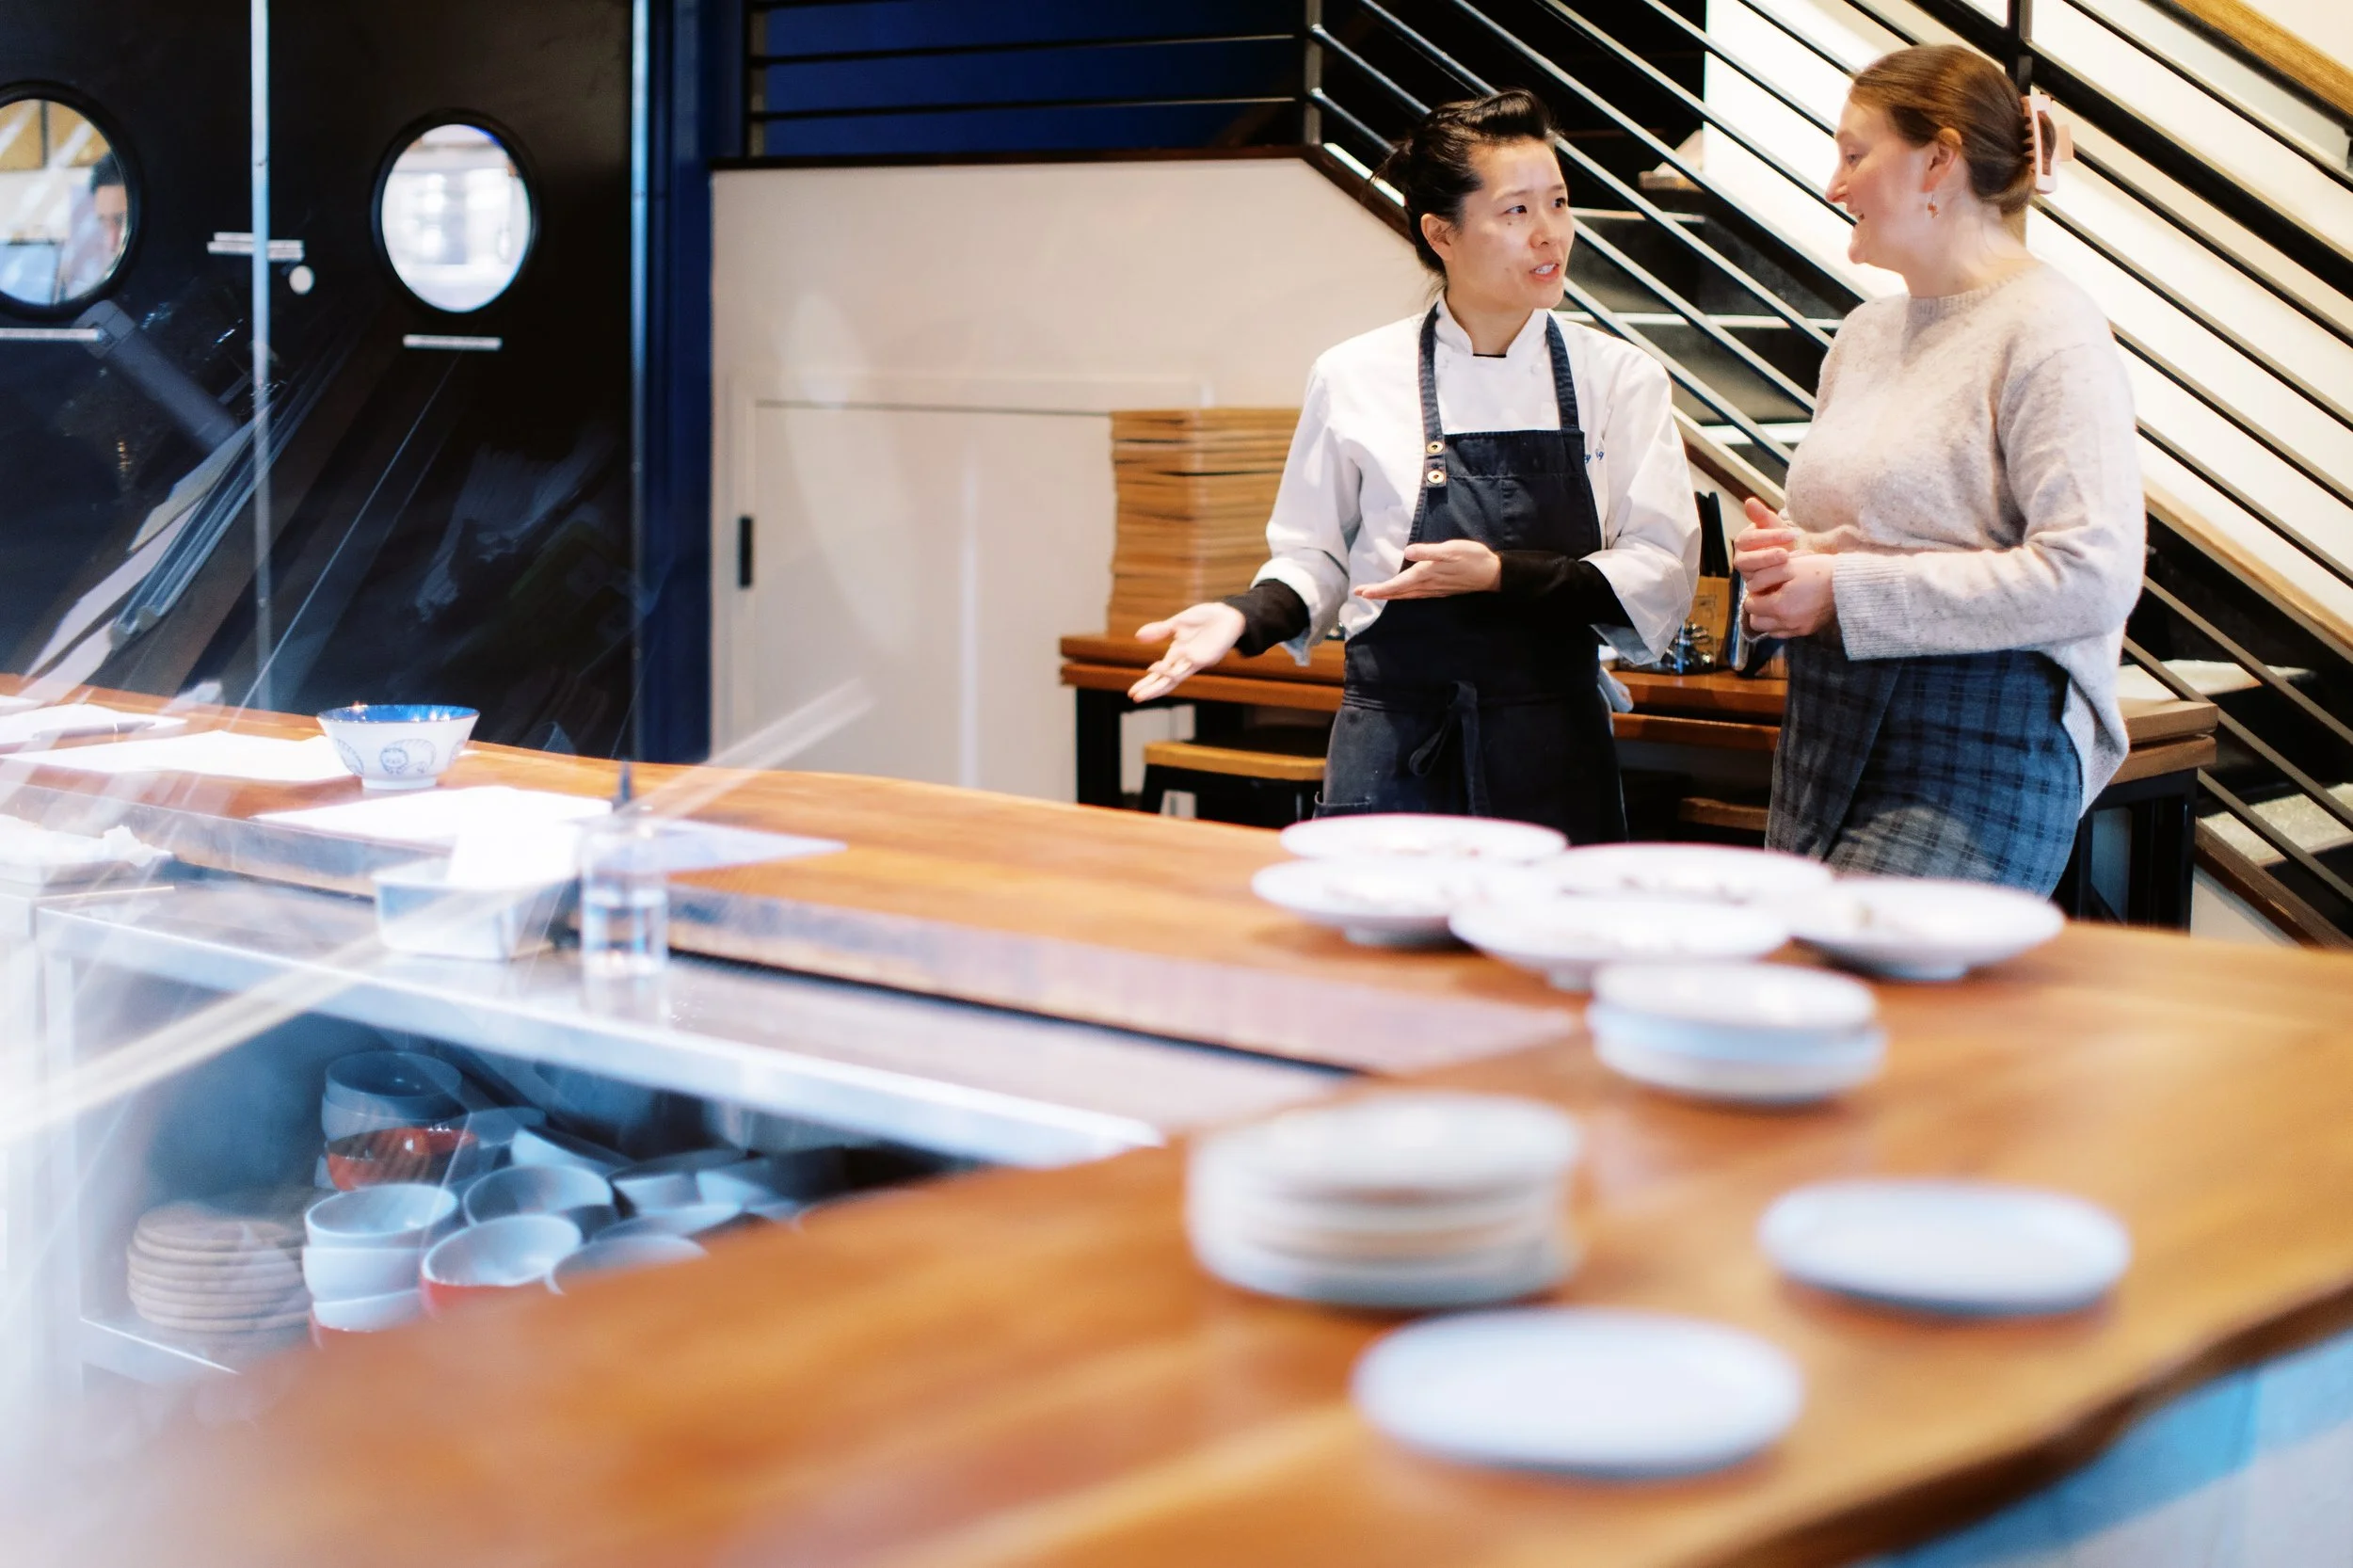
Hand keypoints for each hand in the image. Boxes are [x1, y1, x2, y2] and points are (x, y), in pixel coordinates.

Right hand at [1128, 602, 1246, 701]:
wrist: (1228, 615)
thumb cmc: (1204, 619)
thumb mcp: (1177, 623)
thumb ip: (1159, 630)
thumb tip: (1137, 636)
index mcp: (1176, 654)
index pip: (1158, 675)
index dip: (1146, 684)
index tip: (1131, 693)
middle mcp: (1185, 661)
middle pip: (1165, 681)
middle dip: (1151, 689)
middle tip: (1135, 697)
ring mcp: (1196, 660)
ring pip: (1177, 676)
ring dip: (1164, 677)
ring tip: (1150, 671)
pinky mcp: (1208, 657)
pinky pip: (1191, 662)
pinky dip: (1180, 662)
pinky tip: (1168, 661)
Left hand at [1354, 539, 1502, 600]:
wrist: (1492, 573)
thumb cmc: (1472, 557)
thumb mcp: (1451, 550)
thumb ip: (1429, 552)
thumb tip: (1408, 553)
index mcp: (1426, 574)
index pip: (1397, 584)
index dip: (1379, 588)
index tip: (1362, 591)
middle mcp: (1428, 585)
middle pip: (1398, 592)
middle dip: (1379, 593)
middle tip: (1360, 593)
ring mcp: (1434, 589)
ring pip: (1406, 595)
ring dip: (1390, 595)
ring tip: (1375, 594)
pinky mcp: (1440, 589)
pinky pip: (1416, 595)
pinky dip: (1403, 595)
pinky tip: (1401, 594)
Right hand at [1732, 497, 1801, 590]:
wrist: (1789, 557)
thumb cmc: (1779, 538)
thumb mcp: (1773, 524)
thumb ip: (1761, 515)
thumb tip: (1749, 501)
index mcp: (1743, 542)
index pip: (1749, 539)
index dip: (1769, 537)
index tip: (1790, 534)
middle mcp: (1741, 560)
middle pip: (1747, 561)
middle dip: (1766, 557)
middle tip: (1785, 554)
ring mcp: (1748, 576)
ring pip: (1753, 577)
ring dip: (1772, 571)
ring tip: (1791, 565)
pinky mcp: (1757, 591)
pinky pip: (1763, 590)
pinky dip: (1778, 583)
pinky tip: (1794, 576)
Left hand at [1744, 554, 1837, 636]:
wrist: (1847, 582)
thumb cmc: (1818, 570)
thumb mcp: (1788, 566)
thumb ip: (1764, 577)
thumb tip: (1751, 588)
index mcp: (1779, 606)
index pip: (1750, 605)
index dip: (1754, 594)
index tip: (1763, 586)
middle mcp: (1787, 623)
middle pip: (1756, 622)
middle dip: (1758, 609)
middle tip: (1768, 595)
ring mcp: (1798, 629)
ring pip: (1769, 631)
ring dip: (1769, 618)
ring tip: (1779, 602)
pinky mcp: (1808, 631)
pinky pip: (1785, 633)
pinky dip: (1782, 624)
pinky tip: (1791, 609)